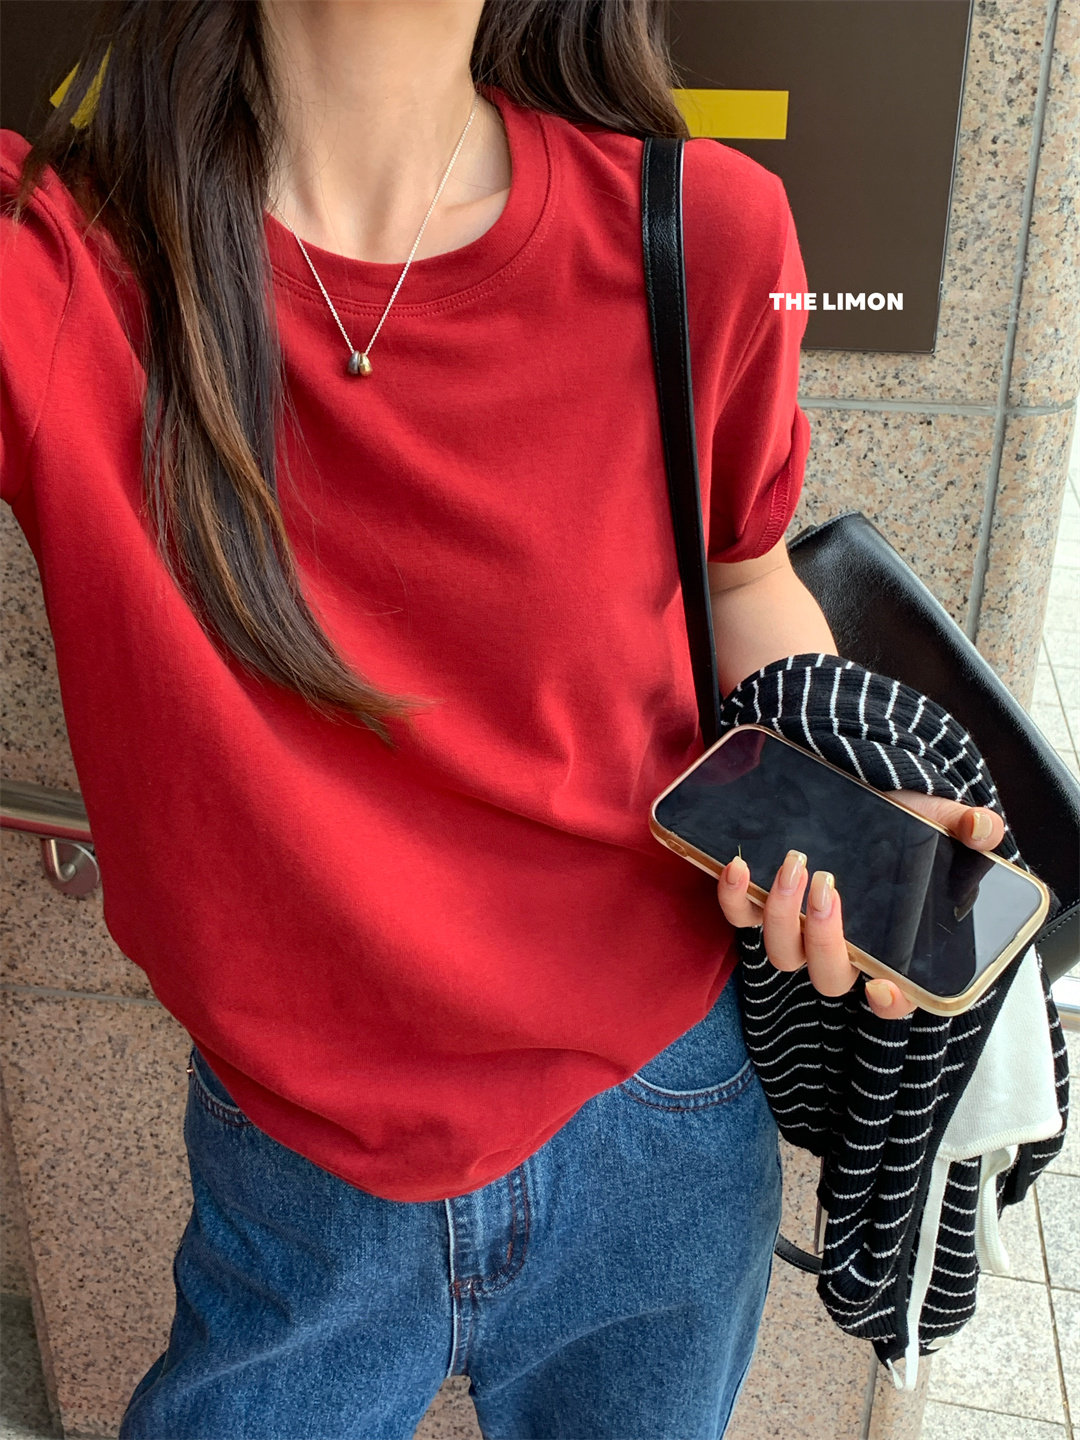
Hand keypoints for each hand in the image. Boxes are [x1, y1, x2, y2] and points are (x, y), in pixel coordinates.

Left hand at [716, 792, 1005, 1019]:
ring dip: (782, 915)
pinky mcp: (761, 905)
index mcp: (888, 946)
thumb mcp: (936, 819)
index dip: (890, 1003)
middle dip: (825, 938)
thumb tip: (982, 829)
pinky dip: (732, 897)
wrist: (856, 795)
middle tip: (827, 886)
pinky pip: (739, 918)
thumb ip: (967, 826)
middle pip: (827, 976)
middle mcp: (840, 948)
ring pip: (782, 954)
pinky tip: (738, 866)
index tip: (882, 987)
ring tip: (793, 865)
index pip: (894, 998)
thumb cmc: (900, 820)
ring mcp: (798, 931)